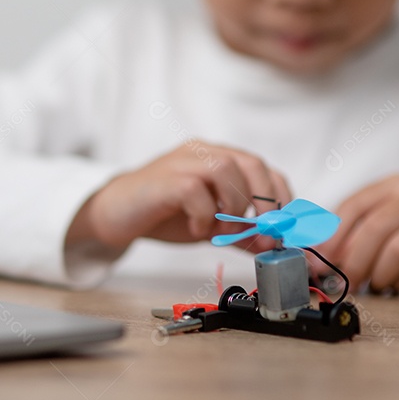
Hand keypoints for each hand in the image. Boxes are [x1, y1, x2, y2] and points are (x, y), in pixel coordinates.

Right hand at [66, 141, 291, 253]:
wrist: (116, 214)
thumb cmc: (163, 214)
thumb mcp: (211, 225)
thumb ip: (241, 233)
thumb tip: (274, 247)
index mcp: (217, 157)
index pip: (262, 167)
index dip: (279, 195)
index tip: (281, 225)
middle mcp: (203, 152)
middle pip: (250, 162)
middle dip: (264, 200)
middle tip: (261, 230)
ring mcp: (183, 161)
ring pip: (226, 169)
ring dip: (233, 206)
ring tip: (220, 228)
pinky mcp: (166, 178)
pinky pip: (195, 190)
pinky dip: (204, 215)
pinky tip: (195, 228)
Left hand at [315, 174, 398, 292]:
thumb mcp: (394, 212)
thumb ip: (360, 228)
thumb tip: (323, 255)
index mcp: (393, 185)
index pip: (353, 207)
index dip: (332, 237)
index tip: (319, 263)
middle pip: (374, 229)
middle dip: (353, 262)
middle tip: (344, 284)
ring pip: (398, 250)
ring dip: (378, 274)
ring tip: (373, 286)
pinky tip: (396, 286)